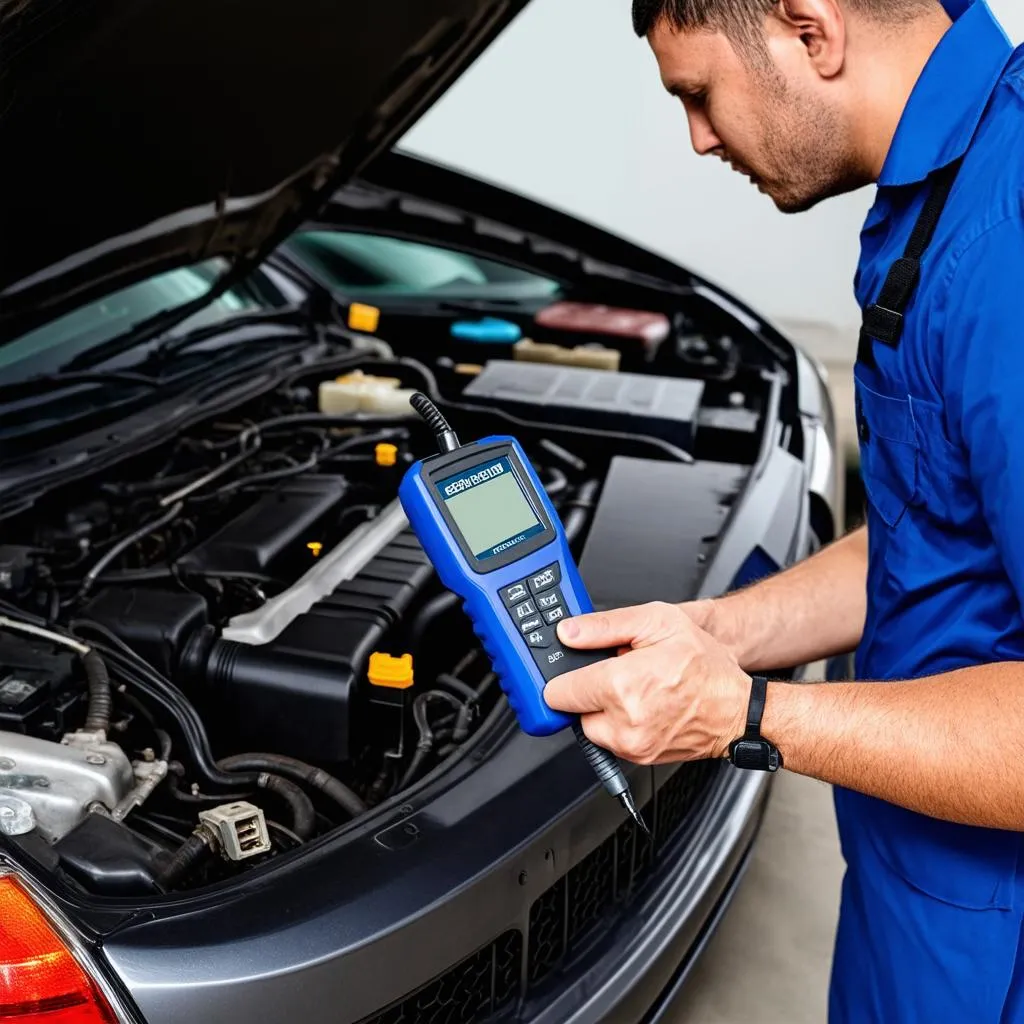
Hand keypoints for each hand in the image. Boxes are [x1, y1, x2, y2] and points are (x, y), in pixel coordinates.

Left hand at [543, 602, 750, 764]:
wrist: (738, 709)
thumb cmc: (706, 665)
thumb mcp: (658, 622)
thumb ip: (605, 626)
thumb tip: (568, 632)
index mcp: (623, 686)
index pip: (558, 691)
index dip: (564, 674)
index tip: (574, 667)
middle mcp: (624, 723)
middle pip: (572, 709)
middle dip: (588, 690)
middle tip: (617, 674)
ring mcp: (632, 745)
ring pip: (591, 726)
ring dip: (603, 709)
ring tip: (634, 689)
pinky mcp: (640, 758)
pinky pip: (612, 740)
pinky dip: (619, 724)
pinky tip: (643, 706)